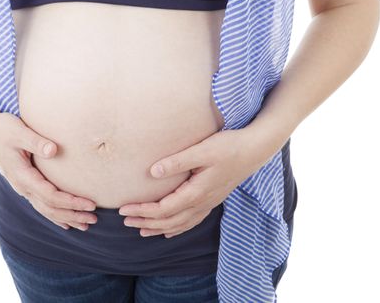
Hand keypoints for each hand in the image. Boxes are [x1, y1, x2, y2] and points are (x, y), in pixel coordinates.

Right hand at [0, 111, 97, 230]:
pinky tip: (66, 223)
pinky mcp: (24, 184)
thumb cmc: (3, 128)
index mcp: (22, 176)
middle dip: (73, 215)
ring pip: (46, 210)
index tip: (90, 204)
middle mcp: (22, 186)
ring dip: (66, 218)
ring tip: (85, 226)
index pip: (51, 196)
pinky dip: (55, 216)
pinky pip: (41, 205)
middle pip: (50, 209)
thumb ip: (36, 141)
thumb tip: (53, 150)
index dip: (71, 202)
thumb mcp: (19, 131)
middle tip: (94, 220)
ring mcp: (22, 187)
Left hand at [118, 127, 277, 237]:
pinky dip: (177, 228)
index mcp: (196, 192)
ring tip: (141, 230)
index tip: (124, 209)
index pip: (163, 209)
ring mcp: (209, 203)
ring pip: (181, 224)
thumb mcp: (201, 150)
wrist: (255, 149)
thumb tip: (152, 172)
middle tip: (125, 220)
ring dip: (159, 228)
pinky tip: (169, 231)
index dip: (142, 211)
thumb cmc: (228, 146)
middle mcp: (202, 203)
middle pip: (169, 221)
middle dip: (146, 222)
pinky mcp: (213, 199)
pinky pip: (192, 221)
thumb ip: (176, 162)